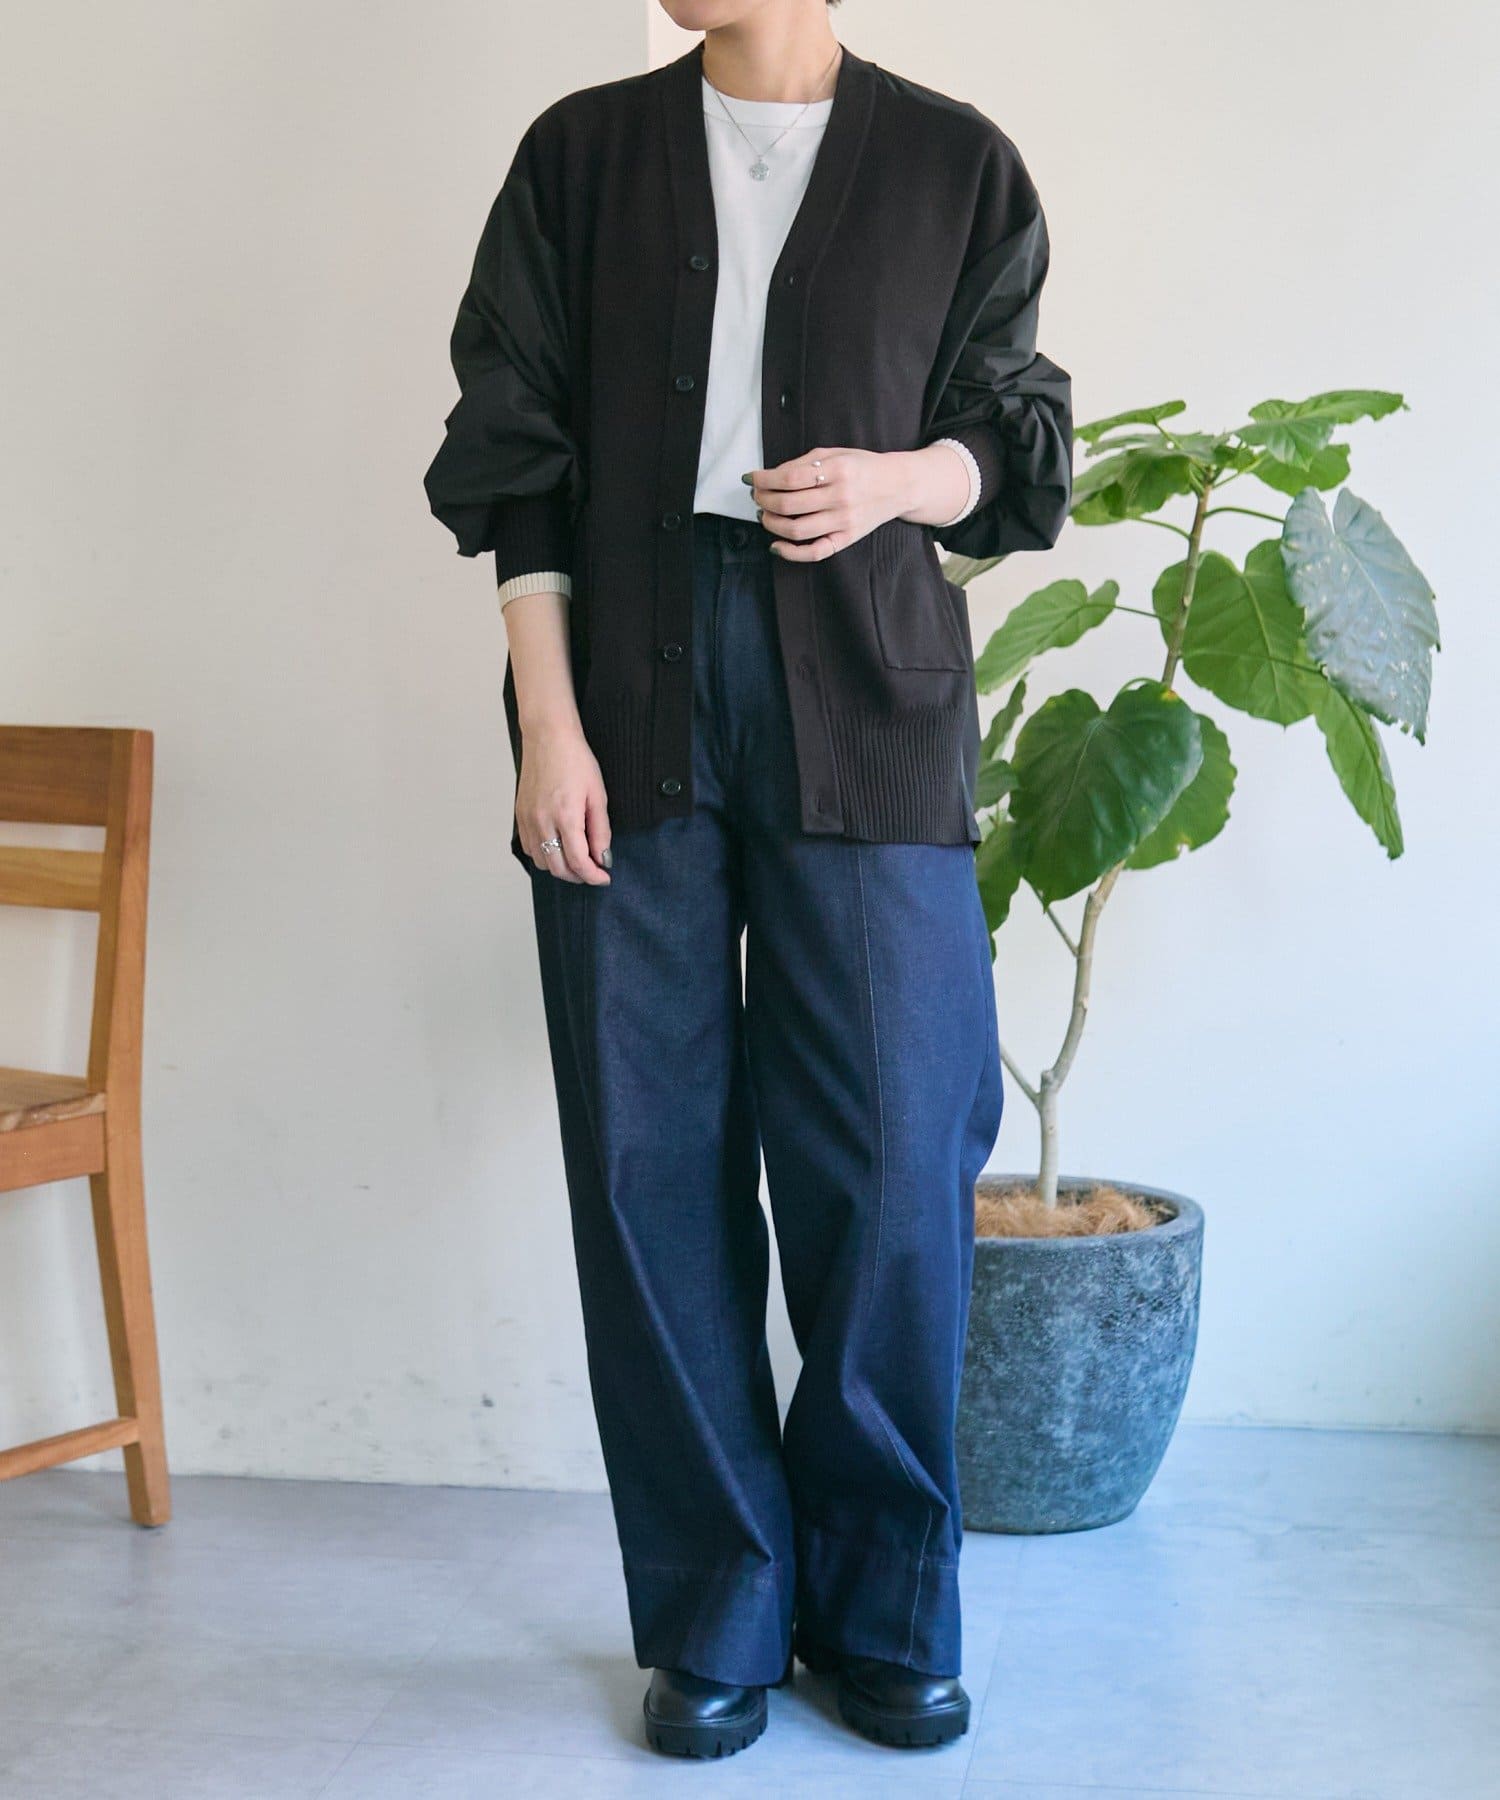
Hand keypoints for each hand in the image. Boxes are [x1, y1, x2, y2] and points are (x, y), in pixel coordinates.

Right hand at [515, 719, 611, 883]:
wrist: (547, 737)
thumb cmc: (575, 760)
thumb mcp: (597, 795)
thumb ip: (600, 830)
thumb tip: (602, 858)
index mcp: (565, 816)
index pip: (578, 861)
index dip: (593, 876)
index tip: (604, 878)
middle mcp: (542, 821)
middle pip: (557, 868)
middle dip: (578, 876)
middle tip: (593, 872)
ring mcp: (528, 819)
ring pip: (541, 861)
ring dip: (560, 867)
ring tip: (576, 859)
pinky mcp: (520, 815)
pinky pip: (529, 847)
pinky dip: (544, 855)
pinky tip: (557, 847)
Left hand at [744, 442, 969, 559]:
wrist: (897, 485)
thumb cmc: (862, 467)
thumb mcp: (835, 453)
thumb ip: (804, 462)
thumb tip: (770, 477)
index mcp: (837, 470)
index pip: (789, 477)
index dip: (763, 479)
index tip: (751, 478)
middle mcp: (840, 497)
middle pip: (788, 504)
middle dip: (763, 499)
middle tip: (756, 496)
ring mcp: (844, 521)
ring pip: (795, 529)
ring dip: (771, 523)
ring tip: (765, 514)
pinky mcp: (846, 539)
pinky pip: (814, 552)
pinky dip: (790, 552)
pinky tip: (776, 545)